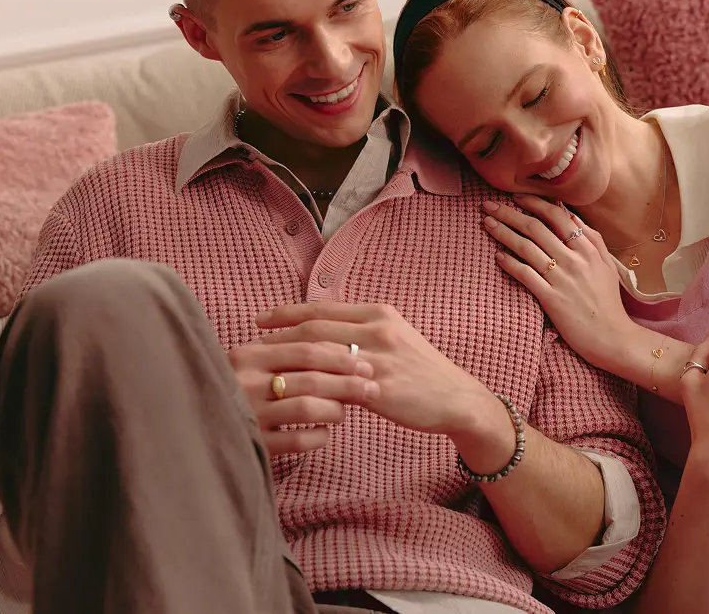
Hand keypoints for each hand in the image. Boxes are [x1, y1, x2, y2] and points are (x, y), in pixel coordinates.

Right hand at [226, 340, 380, 455]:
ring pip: (308, 408)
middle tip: (372, 388)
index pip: (306, 348)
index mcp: (249, 355)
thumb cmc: (239, 390)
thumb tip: (343, 346)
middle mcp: (246, 382)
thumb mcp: (252, 364)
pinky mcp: (254, 445)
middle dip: (349, 383)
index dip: (342, 356)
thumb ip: (284, 352)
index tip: (367, 364)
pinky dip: (319, 436)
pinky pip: (298, 441)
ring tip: (345, 411)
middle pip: (312, 378)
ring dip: (336, 409)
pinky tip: (324, 433)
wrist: (198, 429)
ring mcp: (250, 415)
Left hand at [257, 302, 518, 471]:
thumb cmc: (423, 372)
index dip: (287, 313)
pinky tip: (290, 397)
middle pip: (315, 328)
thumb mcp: (396, 338)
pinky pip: (334, 387)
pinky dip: (309, 390)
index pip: (323, 308)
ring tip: (263, 371)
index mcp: (379, 314)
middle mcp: (378, 331)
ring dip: (287, 363)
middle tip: (251, 344)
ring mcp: (378, 360)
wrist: (457, 399)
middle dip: (278, 335)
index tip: (261, 319)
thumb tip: (323, 329)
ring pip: (320, 355)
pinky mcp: (379, 389)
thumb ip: (362, 331)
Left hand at [482, 194, 633, 369]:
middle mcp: (575, 260)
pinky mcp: (552, 299)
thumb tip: (572, 216)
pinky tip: (497, 256)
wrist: (612, 336)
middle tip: (489, 205)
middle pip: (536, 228)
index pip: (557, 216)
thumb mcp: (607, 265)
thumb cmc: (608, 301)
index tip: (516, 198)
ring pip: (526, 248)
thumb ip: (592, 239)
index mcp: (588, 248)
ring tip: (487, 224)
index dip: (534, 203)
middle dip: (509, 213)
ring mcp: (562, 279)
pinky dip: (510, 263)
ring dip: (503, 233)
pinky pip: (525, 275)